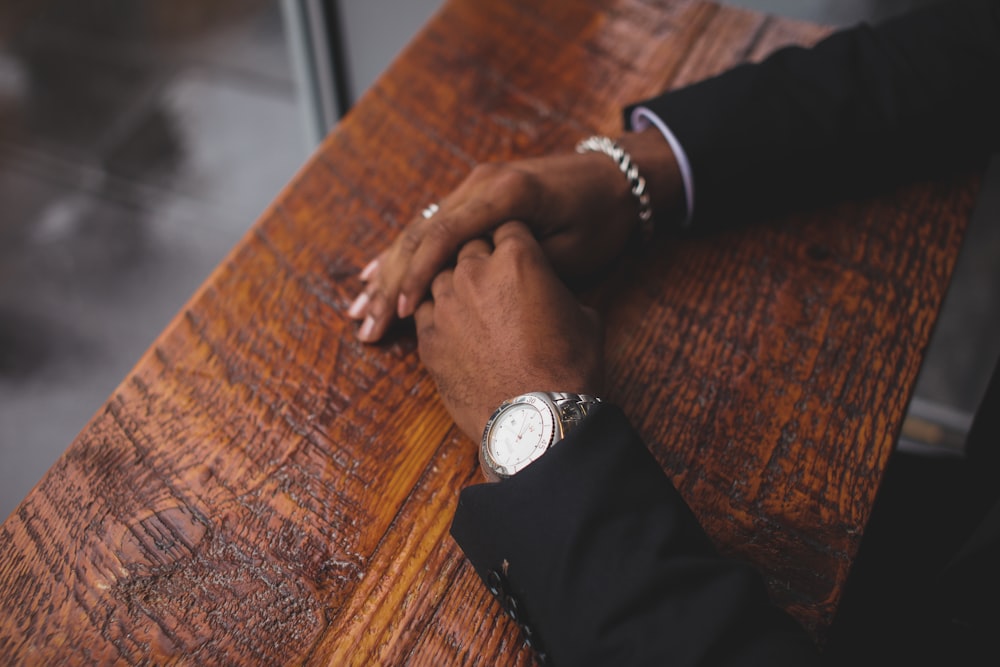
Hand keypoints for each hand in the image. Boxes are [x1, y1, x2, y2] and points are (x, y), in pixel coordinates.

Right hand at [348, 128, 682, 341]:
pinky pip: (430, 226)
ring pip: (418, 230)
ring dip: (388, 272)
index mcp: (505, 193)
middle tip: (367, 323)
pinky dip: (404, 256)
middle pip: (421, 233)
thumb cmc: (600, 219)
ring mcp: (474, 187)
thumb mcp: (573, 250)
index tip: (402, 312)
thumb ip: (523, 268)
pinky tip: (376, 276)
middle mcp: (480, 183)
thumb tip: (478, 297)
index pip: (445, 234)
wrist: (613, 179)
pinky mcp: (473, 197)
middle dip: (391, 281)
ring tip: (360, 310)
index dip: (419, 275)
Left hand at [414, 221, 604, 441]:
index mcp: (517, 257)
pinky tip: (452, 327)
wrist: (536, 420)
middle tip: (494, 278)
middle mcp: (474, 271)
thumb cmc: (569, 369)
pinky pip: (422, 310)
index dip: (514, 239)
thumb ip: (557, 291)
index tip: (516, 252)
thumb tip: (549, 293)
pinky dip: (436, 313)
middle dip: (481, 257)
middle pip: (468, 244)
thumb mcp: (584, 317)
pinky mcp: (427, 337)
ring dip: (454, 283)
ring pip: (439, 273)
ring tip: (471, 303)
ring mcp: (445, 304)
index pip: (507, 227)